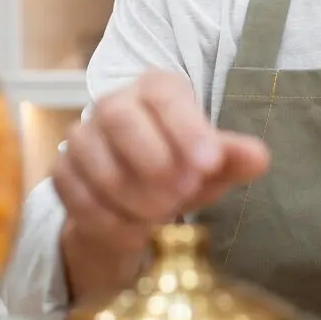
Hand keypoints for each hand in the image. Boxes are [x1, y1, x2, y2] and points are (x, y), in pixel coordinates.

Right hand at [53, 70, 270, 257]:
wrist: (138, 199)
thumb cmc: (182, 168)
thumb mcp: (212, 165)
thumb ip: (234, 158)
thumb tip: (258, 157)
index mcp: (156, 89)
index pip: (165, 96)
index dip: (185, 128)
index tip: (208, 164)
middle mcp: (113, 104)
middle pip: (119, 118)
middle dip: (152, 162)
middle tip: (182, 195)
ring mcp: (81, 137)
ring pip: (95, 161)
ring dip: (133, 197)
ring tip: (162, 216)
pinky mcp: (62, 171)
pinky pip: (77, 195)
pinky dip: (109, 219)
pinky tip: (134, 229)